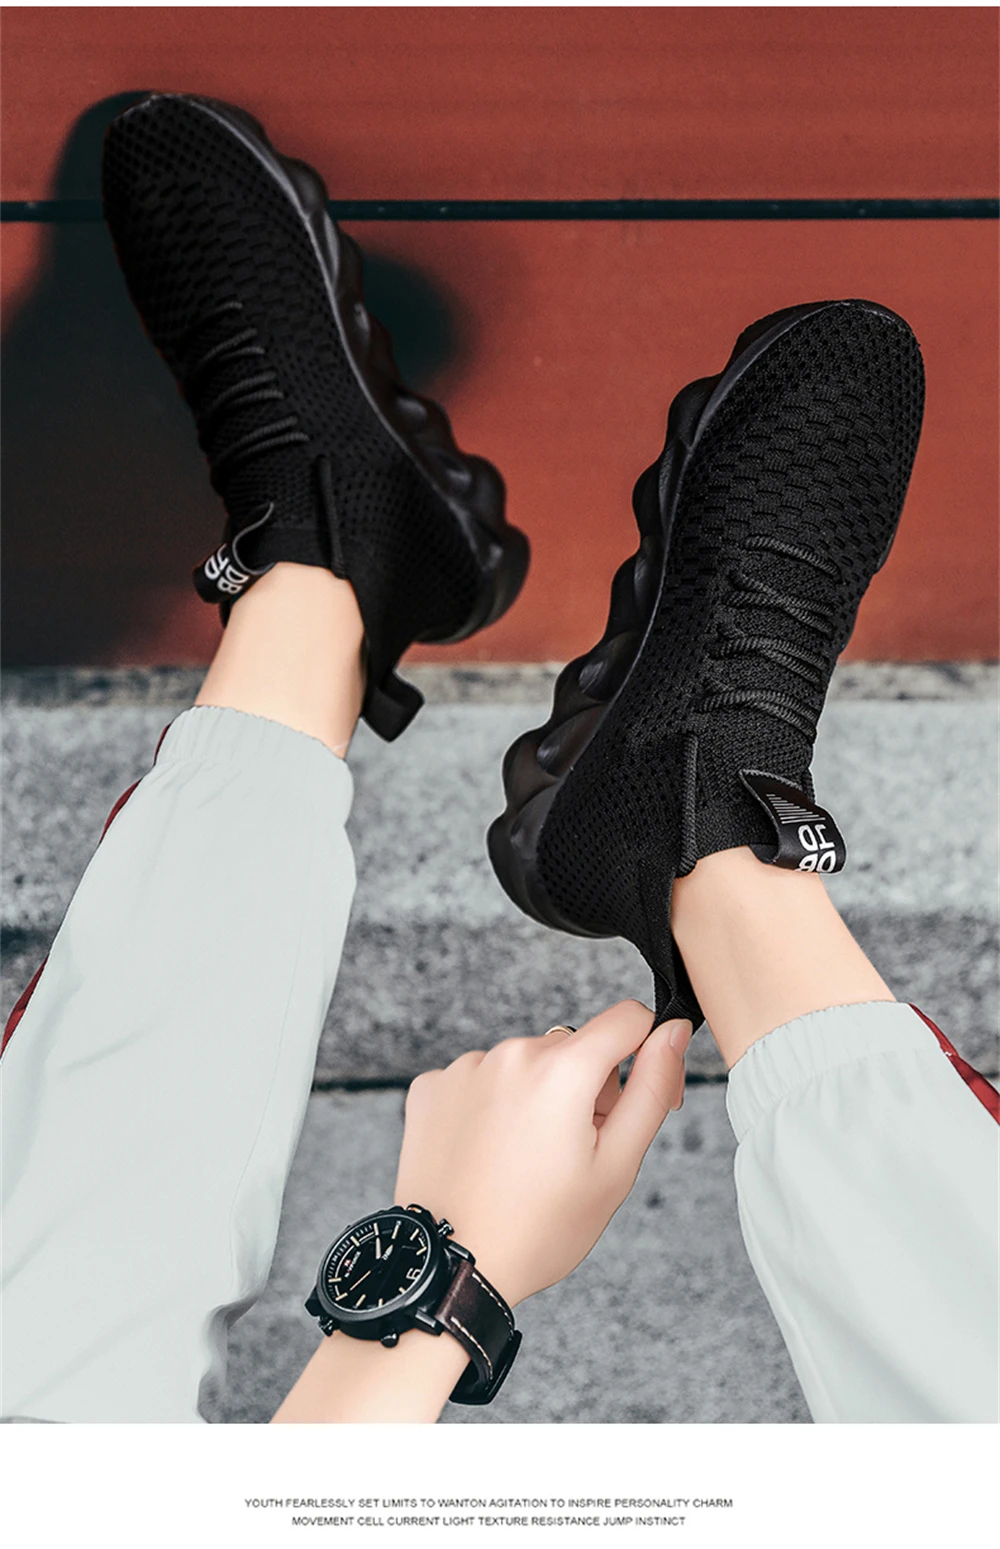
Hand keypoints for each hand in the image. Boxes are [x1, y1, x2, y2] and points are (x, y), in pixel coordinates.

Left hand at [394, 1001, 691, 1307]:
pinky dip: (491, 1106)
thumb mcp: (616, 1166)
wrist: (451, 1266)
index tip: (638, 1096)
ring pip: (526, 1064)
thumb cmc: (538, 1228)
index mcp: (562, 1069)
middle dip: (586, 1088)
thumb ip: (651, 1088)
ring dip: (536, 1096)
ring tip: (524, 1159)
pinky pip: (480, 1078)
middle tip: (573, 1152)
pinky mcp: (431, 1085)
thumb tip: (673, 1030)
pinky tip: (487, 1152)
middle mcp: (510, 1053)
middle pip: (573, 1047)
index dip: (648, 1051)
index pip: (627, 1018)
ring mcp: (465, 1067)